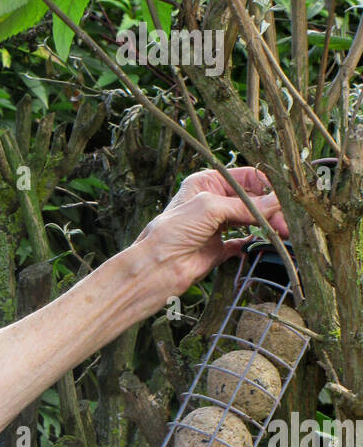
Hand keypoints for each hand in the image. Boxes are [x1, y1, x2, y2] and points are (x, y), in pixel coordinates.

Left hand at [133, 167, 288, 297]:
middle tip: (287, 222)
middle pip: (252, 200)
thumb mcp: (210, 208)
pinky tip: (267, 242)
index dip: (267, 187)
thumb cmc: (174, 231)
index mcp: (208, 182)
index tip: (285, 198)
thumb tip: (276, 202)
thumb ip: (244, 205)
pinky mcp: (219, 248)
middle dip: (271, 209)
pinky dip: (256, 242)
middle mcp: (213, 201)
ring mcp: (217, 225)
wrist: (158, 268)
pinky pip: (243, 242)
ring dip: (268, 225)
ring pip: (251, 220)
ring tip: (283, 233)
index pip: (246, 178)